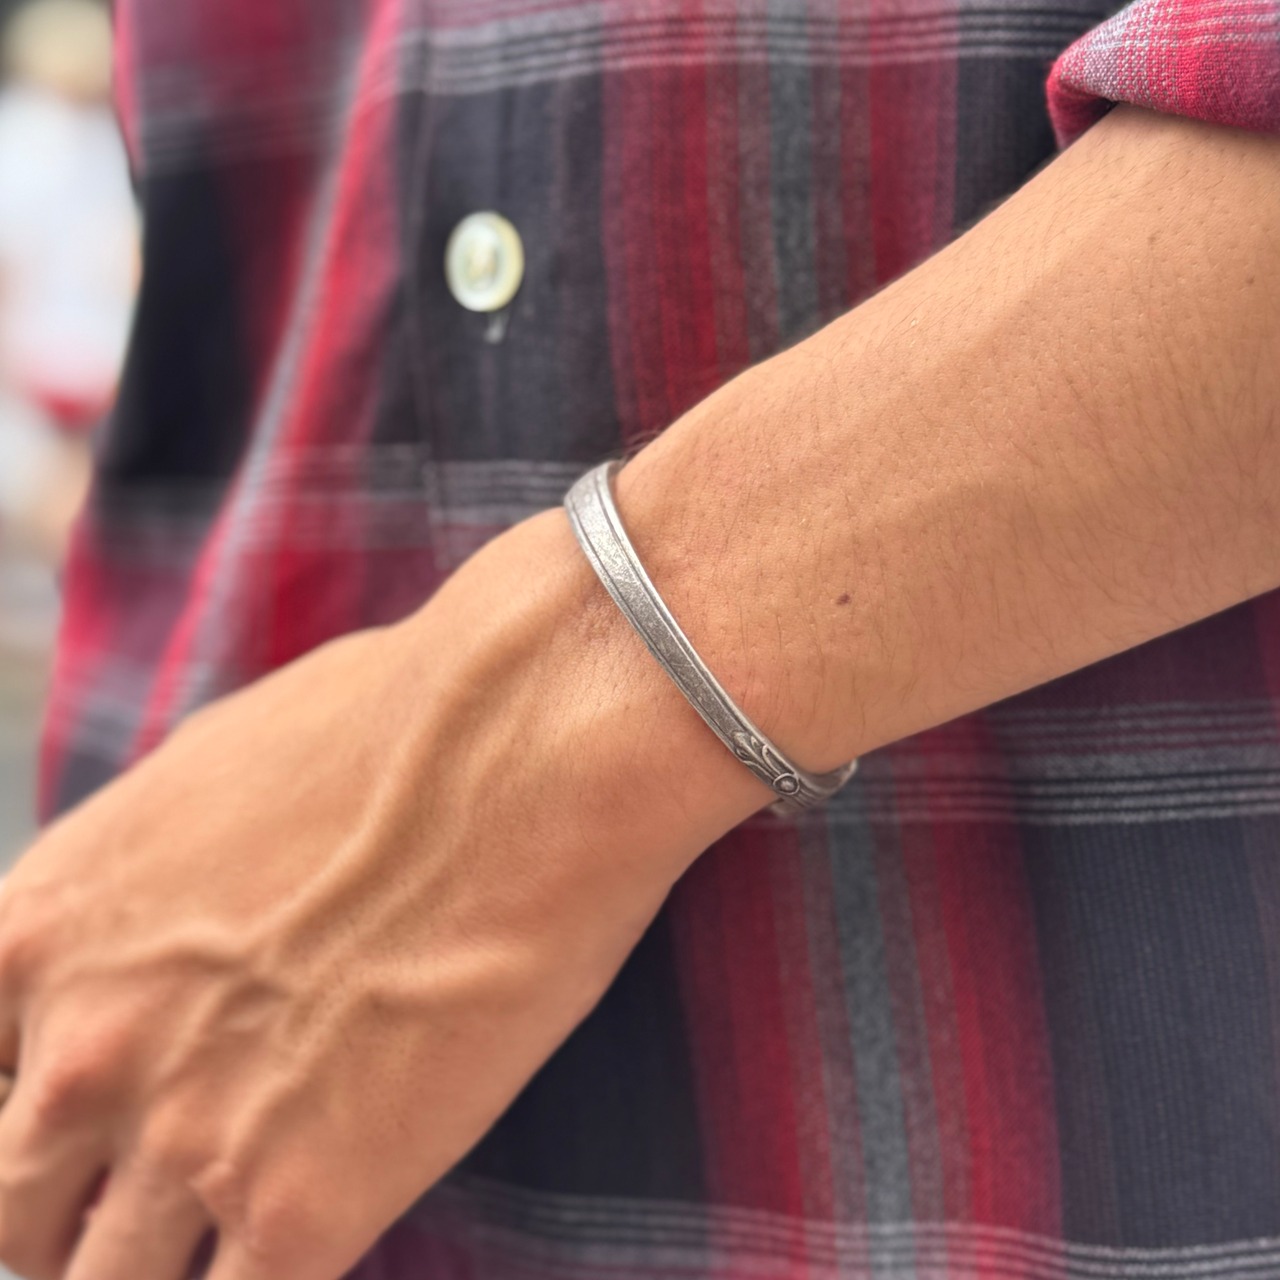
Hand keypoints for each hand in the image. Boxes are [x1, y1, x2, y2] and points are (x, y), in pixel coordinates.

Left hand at [0, 510, 761, 1279]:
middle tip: (154, 1186)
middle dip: (70, 1210)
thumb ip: (145, 891)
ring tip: (232, 1225)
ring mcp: (183, 1141)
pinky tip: (314, 1233)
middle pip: (10, 1213)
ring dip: (155, 1265)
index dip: (30, 1109)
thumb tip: (170, 935)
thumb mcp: (206, 778)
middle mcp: (81, 1052)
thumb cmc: (390, 729)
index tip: (86, 1121)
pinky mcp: (306, 1207)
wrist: (519, 750)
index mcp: (43, 932)